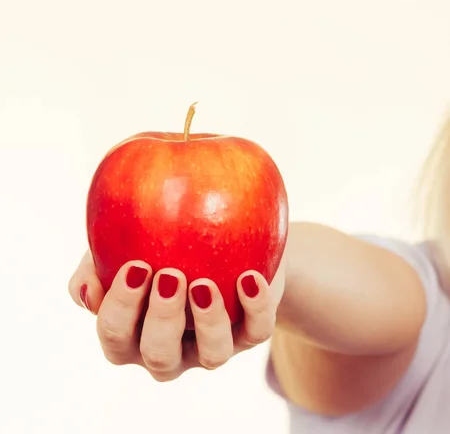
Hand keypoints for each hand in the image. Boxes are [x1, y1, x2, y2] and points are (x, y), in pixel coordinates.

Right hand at [68, 251, 285, 380]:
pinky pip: (256, 332)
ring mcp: (210, 346)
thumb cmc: (156, 246)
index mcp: (131, 333)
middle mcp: (170, 349)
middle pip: (159, 356)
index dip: (120, 308)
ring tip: (204, 284)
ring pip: (211, 356)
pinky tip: (249, 278)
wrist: (216, 240)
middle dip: (162, 318)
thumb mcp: (120, 247)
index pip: (115, 336)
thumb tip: (84, 290)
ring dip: (208, 322)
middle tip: (170, 276)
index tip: (135, 266)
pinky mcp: (249, 333)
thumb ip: (95, 264)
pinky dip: (255, 308)